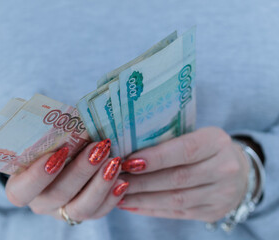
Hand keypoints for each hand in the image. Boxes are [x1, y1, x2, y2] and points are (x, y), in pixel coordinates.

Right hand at [5, 139, 128, 221]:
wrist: (63, 155)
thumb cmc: (51, 143)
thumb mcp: (46, 137)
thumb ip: (54, 133)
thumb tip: (77, 117)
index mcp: (21, 185)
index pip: (22, 191)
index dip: (38, 176)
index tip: (59, 152)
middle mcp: (41, 202)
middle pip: (57, 195)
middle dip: (81, 171)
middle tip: (98, 149)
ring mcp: (63, 211)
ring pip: (81, 208)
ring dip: (100, 184)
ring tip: (115, 162)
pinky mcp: (84, 212)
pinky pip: (99, 212)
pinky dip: (112, 197)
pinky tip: (122, 180)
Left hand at [118, 127, 248, 222]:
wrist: (237, 170)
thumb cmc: (204, 147)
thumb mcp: (193, 134)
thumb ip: (167, 139)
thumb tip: (126, 148)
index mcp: (217, 141)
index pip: (185, 149)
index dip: (155, 157)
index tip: (127, 161)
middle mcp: (224, 168)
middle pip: (178, 178)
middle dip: (142, 181)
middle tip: (115, 179)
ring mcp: (221, 194)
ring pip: (175, 199)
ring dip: (142, 198)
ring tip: (118, 194)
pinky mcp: (212, 212)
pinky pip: (176, 212)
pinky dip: (150, 209)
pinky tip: (131, 205)